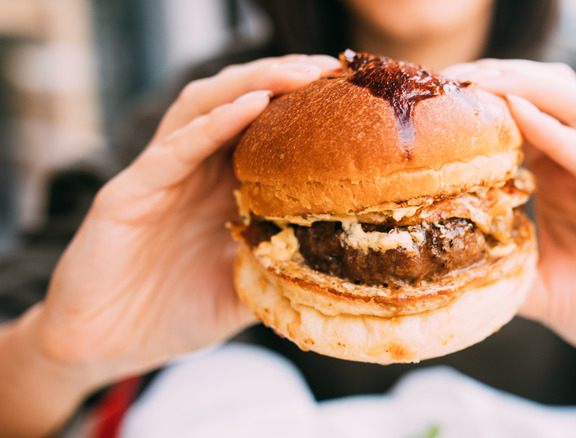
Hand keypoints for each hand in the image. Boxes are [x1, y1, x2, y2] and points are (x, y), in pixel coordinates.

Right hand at [32, 54, 340, 386]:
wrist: (106, 347)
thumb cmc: (172, 315)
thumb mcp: (243, 290)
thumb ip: (280, 270)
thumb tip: (338, 266)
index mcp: (220, 189)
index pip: (263, 132)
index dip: (302, 110)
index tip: (347, 96)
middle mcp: (193, 172)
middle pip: (237, 104)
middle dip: (282, 81)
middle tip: (328, 70)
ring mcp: (160, 177)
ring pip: (204, 108)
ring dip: (251, 84)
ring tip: (295, 73)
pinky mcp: (129, 191)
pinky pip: (173, 149)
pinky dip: (212, 123)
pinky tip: (249, 104)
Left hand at [442, 60, 575, 379]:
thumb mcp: (538, 287)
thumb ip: (500, 268)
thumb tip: (442, 269)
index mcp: (564, 179)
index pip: (522, 120)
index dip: (481, 104)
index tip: (434, 101)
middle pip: (549, 96)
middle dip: (500, 79)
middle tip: (449, 79)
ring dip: (530, 87)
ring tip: (482, 81)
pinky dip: (561, 135)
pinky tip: (523, 117)